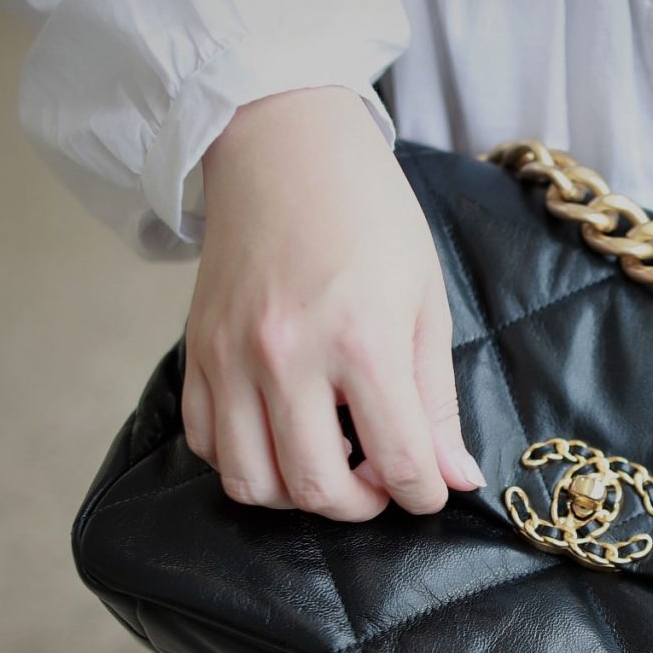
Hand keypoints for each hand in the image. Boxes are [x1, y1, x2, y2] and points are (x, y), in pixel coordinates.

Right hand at [185, 86, 482, 516]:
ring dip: (297, 494)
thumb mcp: (425, 299)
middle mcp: (287, 356)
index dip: (424, 494)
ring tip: (331, 461)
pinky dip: (245, 460)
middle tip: (381, 478)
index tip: (431, 488)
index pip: (399, 462)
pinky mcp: (196, 352)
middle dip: (361, 505)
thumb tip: (457, 478)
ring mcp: (231, 357)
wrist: (284, 146)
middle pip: (317, 488)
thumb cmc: (368, 213)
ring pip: (252, 483)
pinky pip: (207, 445)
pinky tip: (280, 434)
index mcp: (361, 339)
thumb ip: (437, 398)